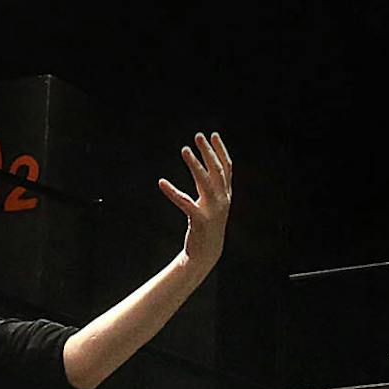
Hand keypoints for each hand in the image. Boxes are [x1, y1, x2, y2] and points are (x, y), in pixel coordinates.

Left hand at [157, 131, 231, 271]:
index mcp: (226, 195)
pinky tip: (161, 183)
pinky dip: (172, 192)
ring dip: (195, 165)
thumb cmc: (207, 224)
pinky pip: (184, 202)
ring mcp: (213, 210)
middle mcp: (222, 200)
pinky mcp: (200, 220)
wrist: (207, 254)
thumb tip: (205, 163)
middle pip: (216, 171)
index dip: (220, 151)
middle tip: (198, 136)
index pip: (226, 168)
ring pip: (205, 182)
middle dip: (208, 152)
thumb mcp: (213, 203)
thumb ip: (212, 184)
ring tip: (185, 150)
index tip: (213, 134)